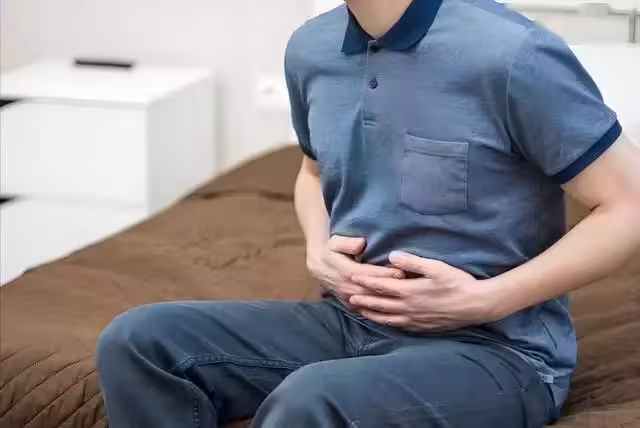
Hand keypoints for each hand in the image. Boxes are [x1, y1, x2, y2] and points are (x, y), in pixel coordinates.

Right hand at [307, 236, 404, 307]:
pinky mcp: (352, 306)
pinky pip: (369, 311)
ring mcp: (350, 300)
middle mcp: (350, 289)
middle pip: (375, 291)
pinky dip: (382, 310)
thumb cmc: (331, 252)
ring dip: (390, 301)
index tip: (403, 271)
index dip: (387, 274)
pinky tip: (397, 308)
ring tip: (408, 298)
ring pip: (373, 304)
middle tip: (412, 286)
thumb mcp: (335, 242)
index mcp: (348, 272)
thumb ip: (348, 242)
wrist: (319, 267)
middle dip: (393, 289)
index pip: (371, 274)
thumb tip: (361, 244)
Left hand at [349, 251, 502, 331]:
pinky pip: (399, 326)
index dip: (366, 281)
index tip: (352, 277)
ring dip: (371, 313)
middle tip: (348, 296)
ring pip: (387, 318)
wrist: (476, 305)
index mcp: (410, 291)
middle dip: (363, 299)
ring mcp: (415, 319)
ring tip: (360, 310)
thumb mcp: (436, 267)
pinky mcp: (422, 327)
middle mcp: (409, 307)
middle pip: (380, 304)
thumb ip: (412, 262)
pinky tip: (384, 322)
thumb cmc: (458, 283)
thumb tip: (391, 256)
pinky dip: (387, 323)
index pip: (381, 286)